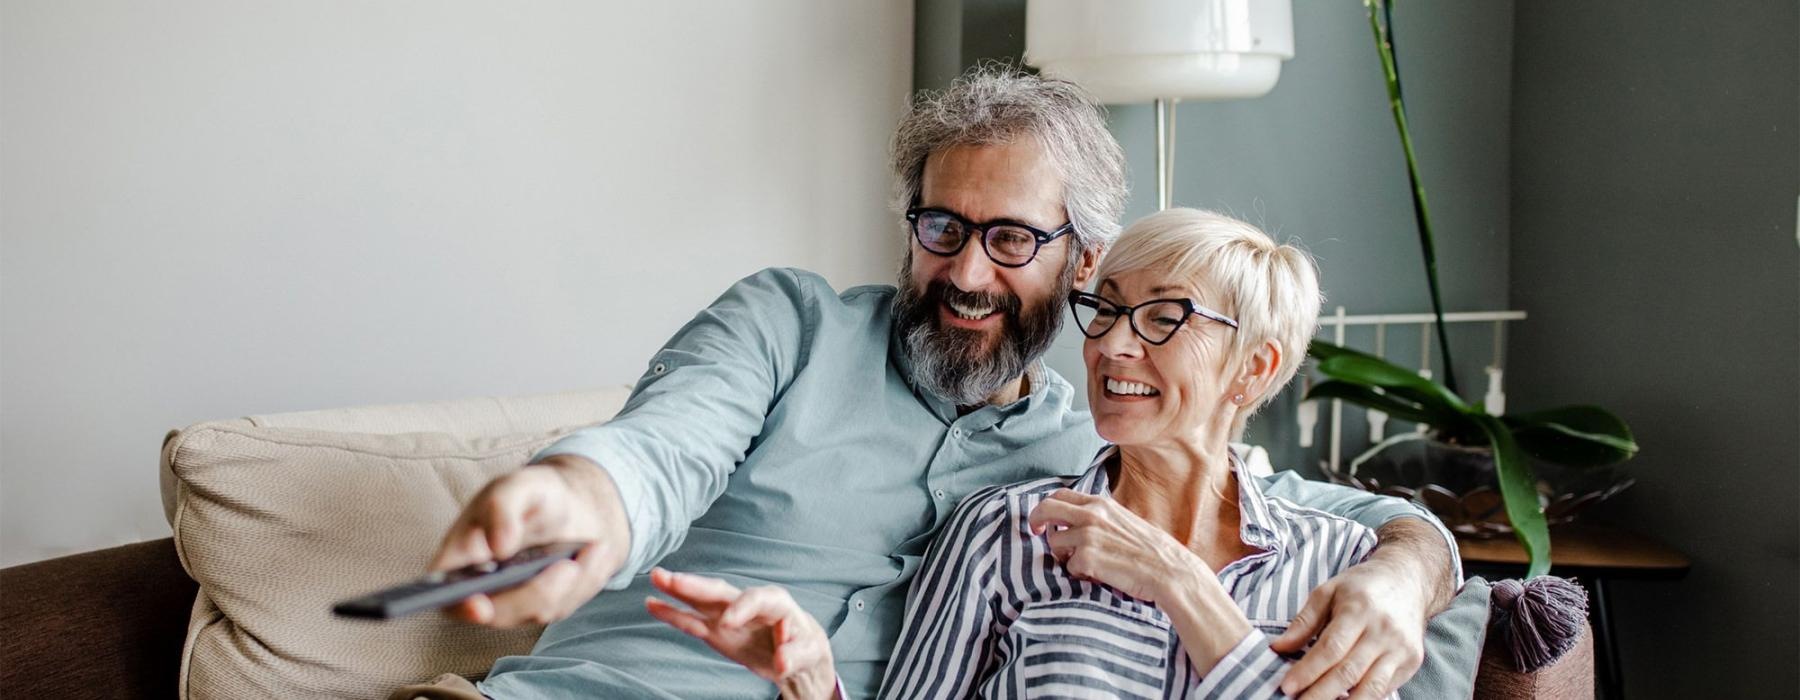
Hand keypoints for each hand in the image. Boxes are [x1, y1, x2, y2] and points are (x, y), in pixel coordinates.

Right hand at [430, 454, 629, 626]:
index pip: (443, 593)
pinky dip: (585, 578)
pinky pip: (566, 605)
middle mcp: (481, 587)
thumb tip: (497, 546)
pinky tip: (593, 551)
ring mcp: (514, 602)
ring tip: (590, 547)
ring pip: (538, 611)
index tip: (478, 604)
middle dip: (535, 593)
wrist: (575, 506)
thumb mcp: (518, 486)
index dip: (455, 604)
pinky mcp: (544, 607)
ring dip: (570, 581)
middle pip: (498, 613)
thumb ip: (502, 507)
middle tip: (567, 567)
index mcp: (460, 557)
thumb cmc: (533, 495)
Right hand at [646, 568, 836, 698]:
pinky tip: (653, 604)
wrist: (797, 654)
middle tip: (671, 579)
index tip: (728, 622)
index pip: (756, 599)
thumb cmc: (806, 646)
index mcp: (774, 603)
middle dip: (696, 585)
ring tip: (655, 578)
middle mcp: (747, 603)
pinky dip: (673, 613)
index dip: (741, 608)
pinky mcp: (717, 631)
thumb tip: (782, 662)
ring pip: (701, 601)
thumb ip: (796, 654)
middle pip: (721, 591)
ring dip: (678, 590)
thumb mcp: (809, 653)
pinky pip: (692, 621)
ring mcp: (728, 616)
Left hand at [1026, 489, 1199, 601]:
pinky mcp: (1087, 558)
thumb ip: (1101, 518)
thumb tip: (1077, 523)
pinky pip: (1068, 566)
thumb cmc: (1152, 551)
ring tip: (1084, 565)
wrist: (1170, 571)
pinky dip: (1079, 574)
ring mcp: (1087, 536)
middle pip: (1046, 509)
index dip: (1047, 507)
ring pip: (1054, 542)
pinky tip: (1097, 575)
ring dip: (1063, 555)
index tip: (1044, 520)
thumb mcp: (1124, 521)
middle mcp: (1091, 515)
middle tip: (1036, 533)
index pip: (1060, 495)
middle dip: (1036, 521)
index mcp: (1101, 504)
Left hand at [1270, 558, 1426, 699]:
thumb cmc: (1361, 587)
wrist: (1408, 580)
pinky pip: (1385, 689)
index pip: (1330, 648)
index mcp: (1359, 609)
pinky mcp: (1412, 661)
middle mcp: (1383, 630)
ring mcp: (1401, 648)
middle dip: (1320, 694)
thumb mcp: (1328, 592)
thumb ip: (1304, 621)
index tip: (1287, 687)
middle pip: (1348, 672)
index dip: (1308, 671)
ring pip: (1371, 688)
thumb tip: (1279, 647)